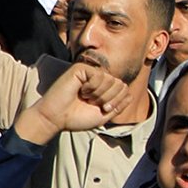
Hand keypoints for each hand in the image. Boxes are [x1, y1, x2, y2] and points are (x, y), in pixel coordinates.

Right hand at [14, 63, 130, 145]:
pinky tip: (80, 90)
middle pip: (120, 83)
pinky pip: (98, 75)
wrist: (56, 118)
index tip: (103, 109)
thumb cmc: (76, 118)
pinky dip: (92, 87)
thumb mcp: (103, 116)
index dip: (117, 101)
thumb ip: (118, 107)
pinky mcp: (80, 69)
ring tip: (85, 98)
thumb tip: (131, 95)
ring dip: (99, 94)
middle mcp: (98, 79)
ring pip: (110, 79)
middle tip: (93, 103)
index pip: (124, 89)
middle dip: (109, 98)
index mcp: (104, 89)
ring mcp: (89, 73)